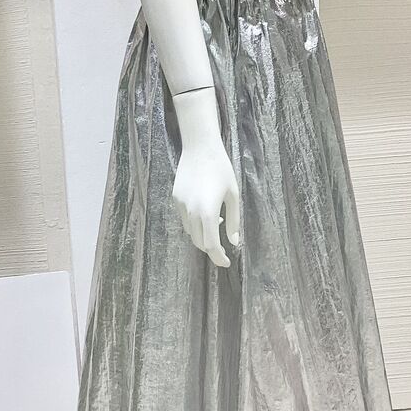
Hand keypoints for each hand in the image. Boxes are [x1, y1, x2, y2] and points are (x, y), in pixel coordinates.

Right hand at [171, 87, 241, 267]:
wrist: (200, 148)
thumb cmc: (222, 169)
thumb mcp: (233, 196)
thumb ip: (233, 221)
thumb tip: (234, 242)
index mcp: (208, 213)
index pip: (211, 245)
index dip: (219, 257)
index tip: (227, 263)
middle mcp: (191, 212)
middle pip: (199, 242)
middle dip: (211, 249)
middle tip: (223, 249)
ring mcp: (181, 206)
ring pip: (191, 231)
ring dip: (203, 235)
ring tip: (217, 223)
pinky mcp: (175, 198)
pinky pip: (185, 218)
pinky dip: (196, 222)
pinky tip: (206, 211)